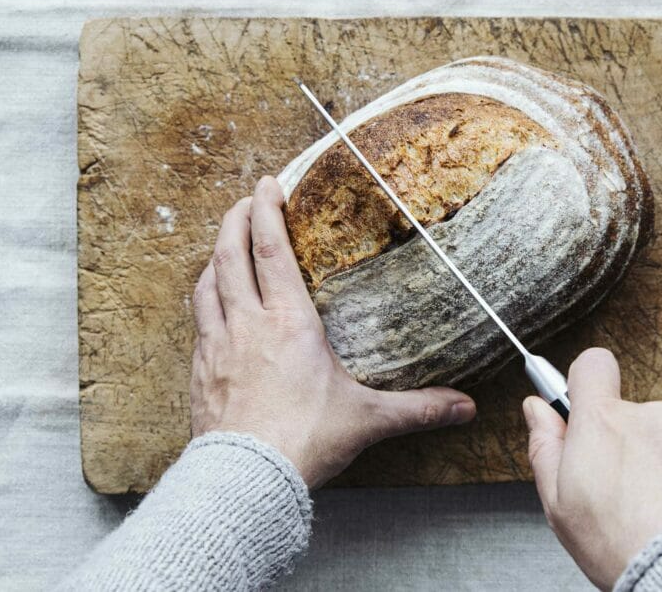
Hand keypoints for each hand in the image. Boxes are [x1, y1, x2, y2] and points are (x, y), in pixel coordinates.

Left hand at [191, 176, 476, 487]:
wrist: (247, 478)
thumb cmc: (303, 441)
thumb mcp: (367, 419)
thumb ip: (417, 408)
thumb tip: (463, 408)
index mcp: (288, 322)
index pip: (270, 250)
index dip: (267, 210)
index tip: (269, 184)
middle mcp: (247, 323)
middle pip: (228, 254)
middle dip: (235, 220)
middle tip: (245, 201)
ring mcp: (217, 346)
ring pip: (206, 283)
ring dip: (215, 257)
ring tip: (225, 246)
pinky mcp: (200, 371)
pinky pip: (198, 321)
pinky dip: (205, 299)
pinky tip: (213, 306)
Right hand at [523, 348, 661, 590]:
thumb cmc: (623, 545)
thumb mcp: (559, 504)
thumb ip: (545, 447)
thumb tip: (538, 411)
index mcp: (603, 422)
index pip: (592, 365)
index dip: (584, 384)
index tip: (579, 409)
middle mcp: (649, 417)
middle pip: (627, 414)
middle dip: (620, 442)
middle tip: (616, 488)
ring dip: (657, 464)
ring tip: (653, 510)